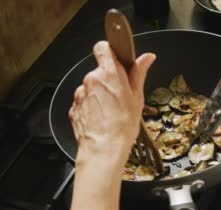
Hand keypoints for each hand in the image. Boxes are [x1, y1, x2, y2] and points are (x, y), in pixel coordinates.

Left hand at [69, 41, 155, 166]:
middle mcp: (90, 80)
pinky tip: (101, 121)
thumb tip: (147, 57)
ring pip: (91, 88)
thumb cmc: (122, 126)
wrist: (103, 151)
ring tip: (111, 113)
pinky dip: (91, 108)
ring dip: (99, 96)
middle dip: (108, 81)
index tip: (117, 61)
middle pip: (99, 72)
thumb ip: (139, 73)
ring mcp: (79, 94)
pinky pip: (84, 103)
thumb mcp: (137, 97)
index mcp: (108, 73)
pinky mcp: (73, 108)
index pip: (103, 47)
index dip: (110, 52)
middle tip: (120, 97)